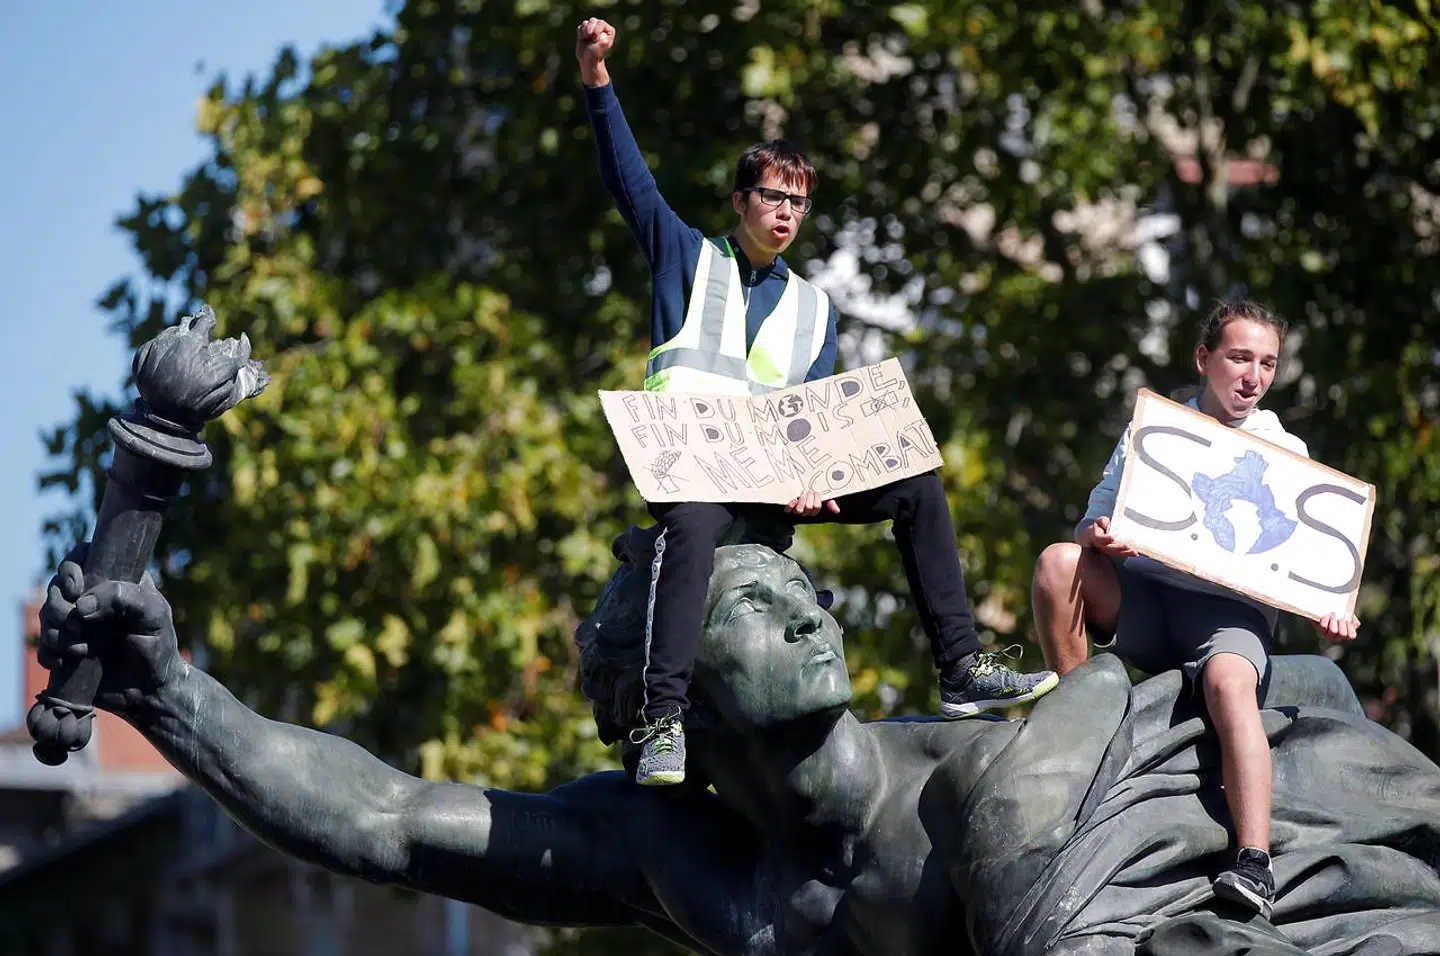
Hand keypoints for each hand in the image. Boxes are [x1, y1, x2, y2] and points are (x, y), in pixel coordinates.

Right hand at [37, 544, 184, 713]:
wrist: (150, 691)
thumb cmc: (158, 647)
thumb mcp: (153, 614)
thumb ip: (123, 598)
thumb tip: (81, 606)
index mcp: (116, 581)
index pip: (82, 557)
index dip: (70, 568)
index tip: (76, 587)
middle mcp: (94, 599)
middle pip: (56, 587)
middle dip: (59, 607)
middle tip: (79, 628)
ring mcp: (78, 624)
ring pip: (47, 615)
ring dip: (55, 632)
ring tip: (81, 650)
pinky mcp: (67, 649)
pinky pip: (43, 644)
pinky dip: (48, 651)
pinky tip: (64, 661)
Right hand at [575, 17, 614, 85]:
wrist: (587, 60)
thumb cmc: (595, 55)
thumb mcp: (600, 49)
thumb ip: (603, 42)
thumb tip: (603, 37)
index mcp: (609, 31)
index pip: (601, 23)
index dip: (596, 30)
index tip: (595, 38)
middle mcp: (601, 28)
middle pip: (593, 20)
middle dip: (589, 29)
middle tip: (589, 37)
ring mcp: (593, 29)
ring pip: (586, 23)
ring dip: (584, 32)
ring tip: (587, 40)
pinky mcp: (585, 31)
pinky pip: (580, 27)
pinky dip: (580, 34)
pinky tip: (583, 40)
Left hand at [784, 490, 839, 517]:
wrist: (800, 484)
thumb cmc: (812, 491)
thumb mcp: (823, 495)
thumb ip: (830, 502)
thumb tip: (837, 511)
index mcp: (813, 509)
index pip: (817, 508)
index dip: (817, 500)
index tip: (816, 492)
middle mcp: (805, 511)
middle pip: (809, 509)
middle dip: (809, 498)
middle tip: (809, 490)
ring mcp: (796, 509)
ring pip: (800, 510)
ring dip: (802, 500)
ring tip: (803, 492)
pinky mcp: (788, 507)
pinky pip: (789, 510)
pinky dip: (791, 505)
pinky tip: (794, 499)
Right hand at [1082, 517, 1137, 557]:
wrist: (1097, 535)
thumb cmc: (1100, 526)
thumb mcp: (1100, 521)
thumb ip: (1102, 521)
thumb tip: (1105, 523)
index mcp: (1097, 537)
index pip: (1100, 539)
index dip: (1106, 538)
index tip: (1113, 537)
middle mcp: (1101, 545)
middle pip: (1109, 548)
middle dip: (1119, 547)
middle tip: (1127, 546)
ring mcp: (1108, 550)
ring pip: (1116, 553)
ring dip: (1125, 552)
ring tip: (1134, 551)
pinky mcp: (1114, 552)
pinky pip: (1121, 554)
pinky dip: (1128, 554)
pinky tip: (1136, 554)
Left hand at [1313, 612, 1359, 642]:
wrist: (1324, 610)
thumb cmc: (1338, 614)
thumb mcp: (1348, 615)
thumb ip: (1353, 619)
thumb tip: (1356, 624)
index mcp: (1346, 634)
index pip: (1351, 636)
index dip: (1351, 628)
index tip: (1348, 620)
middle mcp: (1337, 637)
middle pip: (1342, 634)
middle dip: (1342, 624)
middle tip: (1340, 617)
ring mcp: (1328, 635)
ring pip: (1333, 631)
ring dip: (1334, 621)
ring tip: (1333, 614)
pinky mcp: (1320, 630)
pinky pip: (1323, 627)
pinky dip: (1326, 620)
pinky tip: (1327, 615)